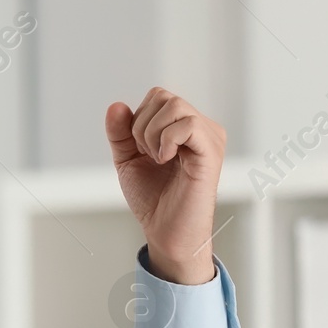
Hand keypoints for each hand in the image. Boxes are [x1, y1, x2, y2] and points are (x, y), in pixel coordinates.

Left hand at [105, 88, 225, 284]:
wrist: (165, 230)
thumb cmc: (152, 198)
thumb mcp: (128, 159)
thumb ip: (121, 133)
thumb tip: (116, 105)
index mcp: (183, 126)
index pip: (157, 97)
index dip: (138, 120)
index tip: (141, 150)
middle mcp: (200, 127)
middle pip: (164, 97)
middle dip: (142, 127)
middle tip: (148, 156)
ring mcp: (208, 137)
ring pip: (175, 107)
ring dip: (152, 135)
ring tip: (158, 159)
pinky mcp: (211, 152)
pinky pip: (188, 125)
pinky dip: (166, 141)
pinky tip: (165, 160)